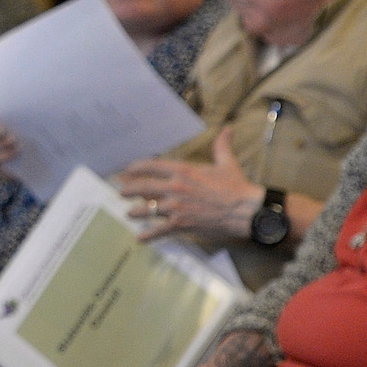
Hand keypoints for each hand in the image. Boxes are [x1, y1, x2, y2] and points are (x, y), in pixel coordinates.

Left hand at [114, 127, 261, 241]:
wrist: (245, 210)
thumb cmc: (236, 186)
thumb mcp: (226, 162)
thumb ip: (221, 145)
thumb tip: (228, 129)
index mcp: (183, 170)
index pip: (151, 166)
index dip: (136, 168)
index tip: (128, 171)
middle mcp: (175, 187)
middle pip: (142, 187)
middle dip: (129, 190)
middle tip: (122, 192)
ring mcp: (176, 207)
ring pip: (147, 209)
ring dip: (135, 212)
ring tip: (128, 213)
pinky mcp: (180, 224)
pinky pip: (159, 230)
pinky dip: (148, 235)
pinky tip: (140, 237)